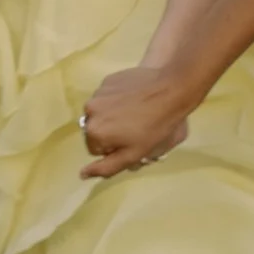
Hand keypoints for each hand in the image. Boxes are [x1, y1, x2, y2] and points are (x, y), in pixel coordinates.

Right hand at [78, 62, 196, 178]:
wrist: (171, 89)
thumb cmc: (155, 127)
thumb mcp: (133, 155)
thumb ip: (106, 167)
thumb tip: (82, 174)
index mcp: (93, 132)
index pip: (96, 150)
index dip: (116, 149)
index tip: (133, 142)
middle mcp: (89, 111)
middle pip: (97, 130)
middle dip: (112, 132)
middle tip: (136, 128)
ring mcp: (99, 92)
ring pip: (102, 113)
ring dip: (114, 115)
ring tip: (138, 112)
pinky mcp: (109, 79)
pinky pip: (109, 96)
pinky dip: (119, 100)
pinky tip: (137, 98)